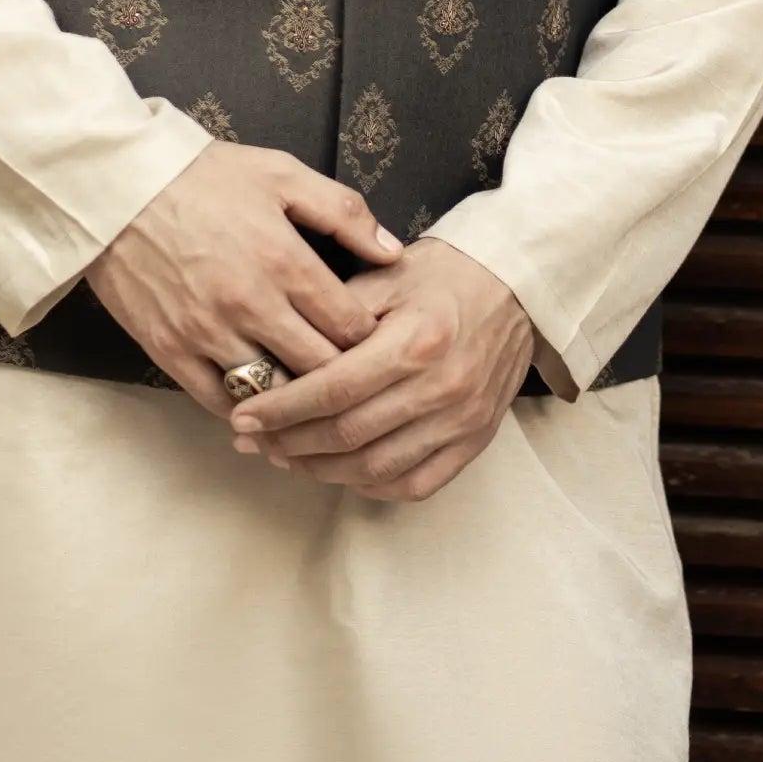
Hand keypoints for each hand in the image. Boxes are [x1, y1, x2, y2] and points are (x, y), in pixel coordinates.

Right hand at [85, 141, 402, 418]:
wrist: (115, 185)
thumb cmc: (202, 175)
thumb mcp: (281, 173)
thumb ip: (344, 211)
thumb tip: (394, 252)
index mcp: (284, 260)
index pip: (350, 326)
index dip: (373, 340)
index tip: (378, 342)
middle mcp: (250, 304)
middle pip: (320, 369)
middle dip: (345, 377)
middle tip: (357, 378)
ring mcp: (207, 332)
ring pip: (273, 394)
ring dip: (297, 401)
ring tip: (315, 400)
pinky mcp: (169, 350)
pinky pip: (219, 400)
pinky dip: (246, 409)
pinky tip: (264, 406)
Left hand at [228, 236, 535, 501]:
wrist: (519, 287)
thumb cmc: (446, 275)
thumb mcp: (388, 275)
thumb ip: (337, 312)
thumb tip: (281, 352)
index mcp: (415, 341)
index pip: (333, 390)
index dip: (281, 409)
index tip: (243, 415)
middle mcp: (441, 388)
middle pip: (348, 435)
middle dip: (289, 443)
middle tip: (252, 439)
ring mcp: (462, 421)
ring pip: (375, 468)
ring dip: (320, 470)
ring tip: (286, 456)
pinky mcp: (476, 440)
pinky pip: (415, 483)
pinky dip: (371, 486)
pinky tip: (340, 471)